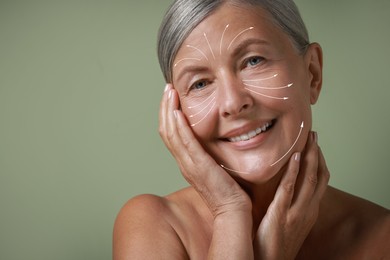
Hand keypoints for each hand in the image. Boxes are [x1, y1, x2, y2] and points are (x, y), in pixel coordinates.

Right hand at [159, 84, 251, 216]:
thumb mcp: (215, 167)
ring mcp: (189, 164)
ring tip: (170, 92)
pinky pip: (185, 143)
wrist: (232, 210)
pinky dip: (179, 126)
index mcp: (187, 161)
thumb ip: (210, 153)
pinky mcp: (199, 166)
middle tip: (167, 89)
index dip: (168, 114)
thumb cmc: (228, 190)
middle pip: (166, 131)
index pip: (171, 134)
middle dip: (165, 107)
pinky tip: (178, 111)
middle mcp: (183, 162)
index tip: (172, 97)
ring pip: (171, 134)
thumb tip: (214, 139)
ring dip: (169, 111)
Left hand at [254, 132, 329, 258]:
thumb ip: (291, 205)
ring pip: (309, 179)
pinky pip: (289, 188)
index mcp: (309, 211)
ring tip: (308, 139)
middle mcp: (308, 210)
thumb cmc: (275, 243)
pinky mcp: (280, 214)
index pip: (321, 181)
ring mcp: (296, 212)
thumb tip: (286, 188)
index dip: (320, 161)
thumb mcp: (289, 222)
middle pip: (319, 176)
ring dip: (310, 156)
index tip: (315, 145)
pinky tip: (293, 156)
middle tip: (313, 135)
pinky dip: (293, 170)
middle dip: (317, 153)